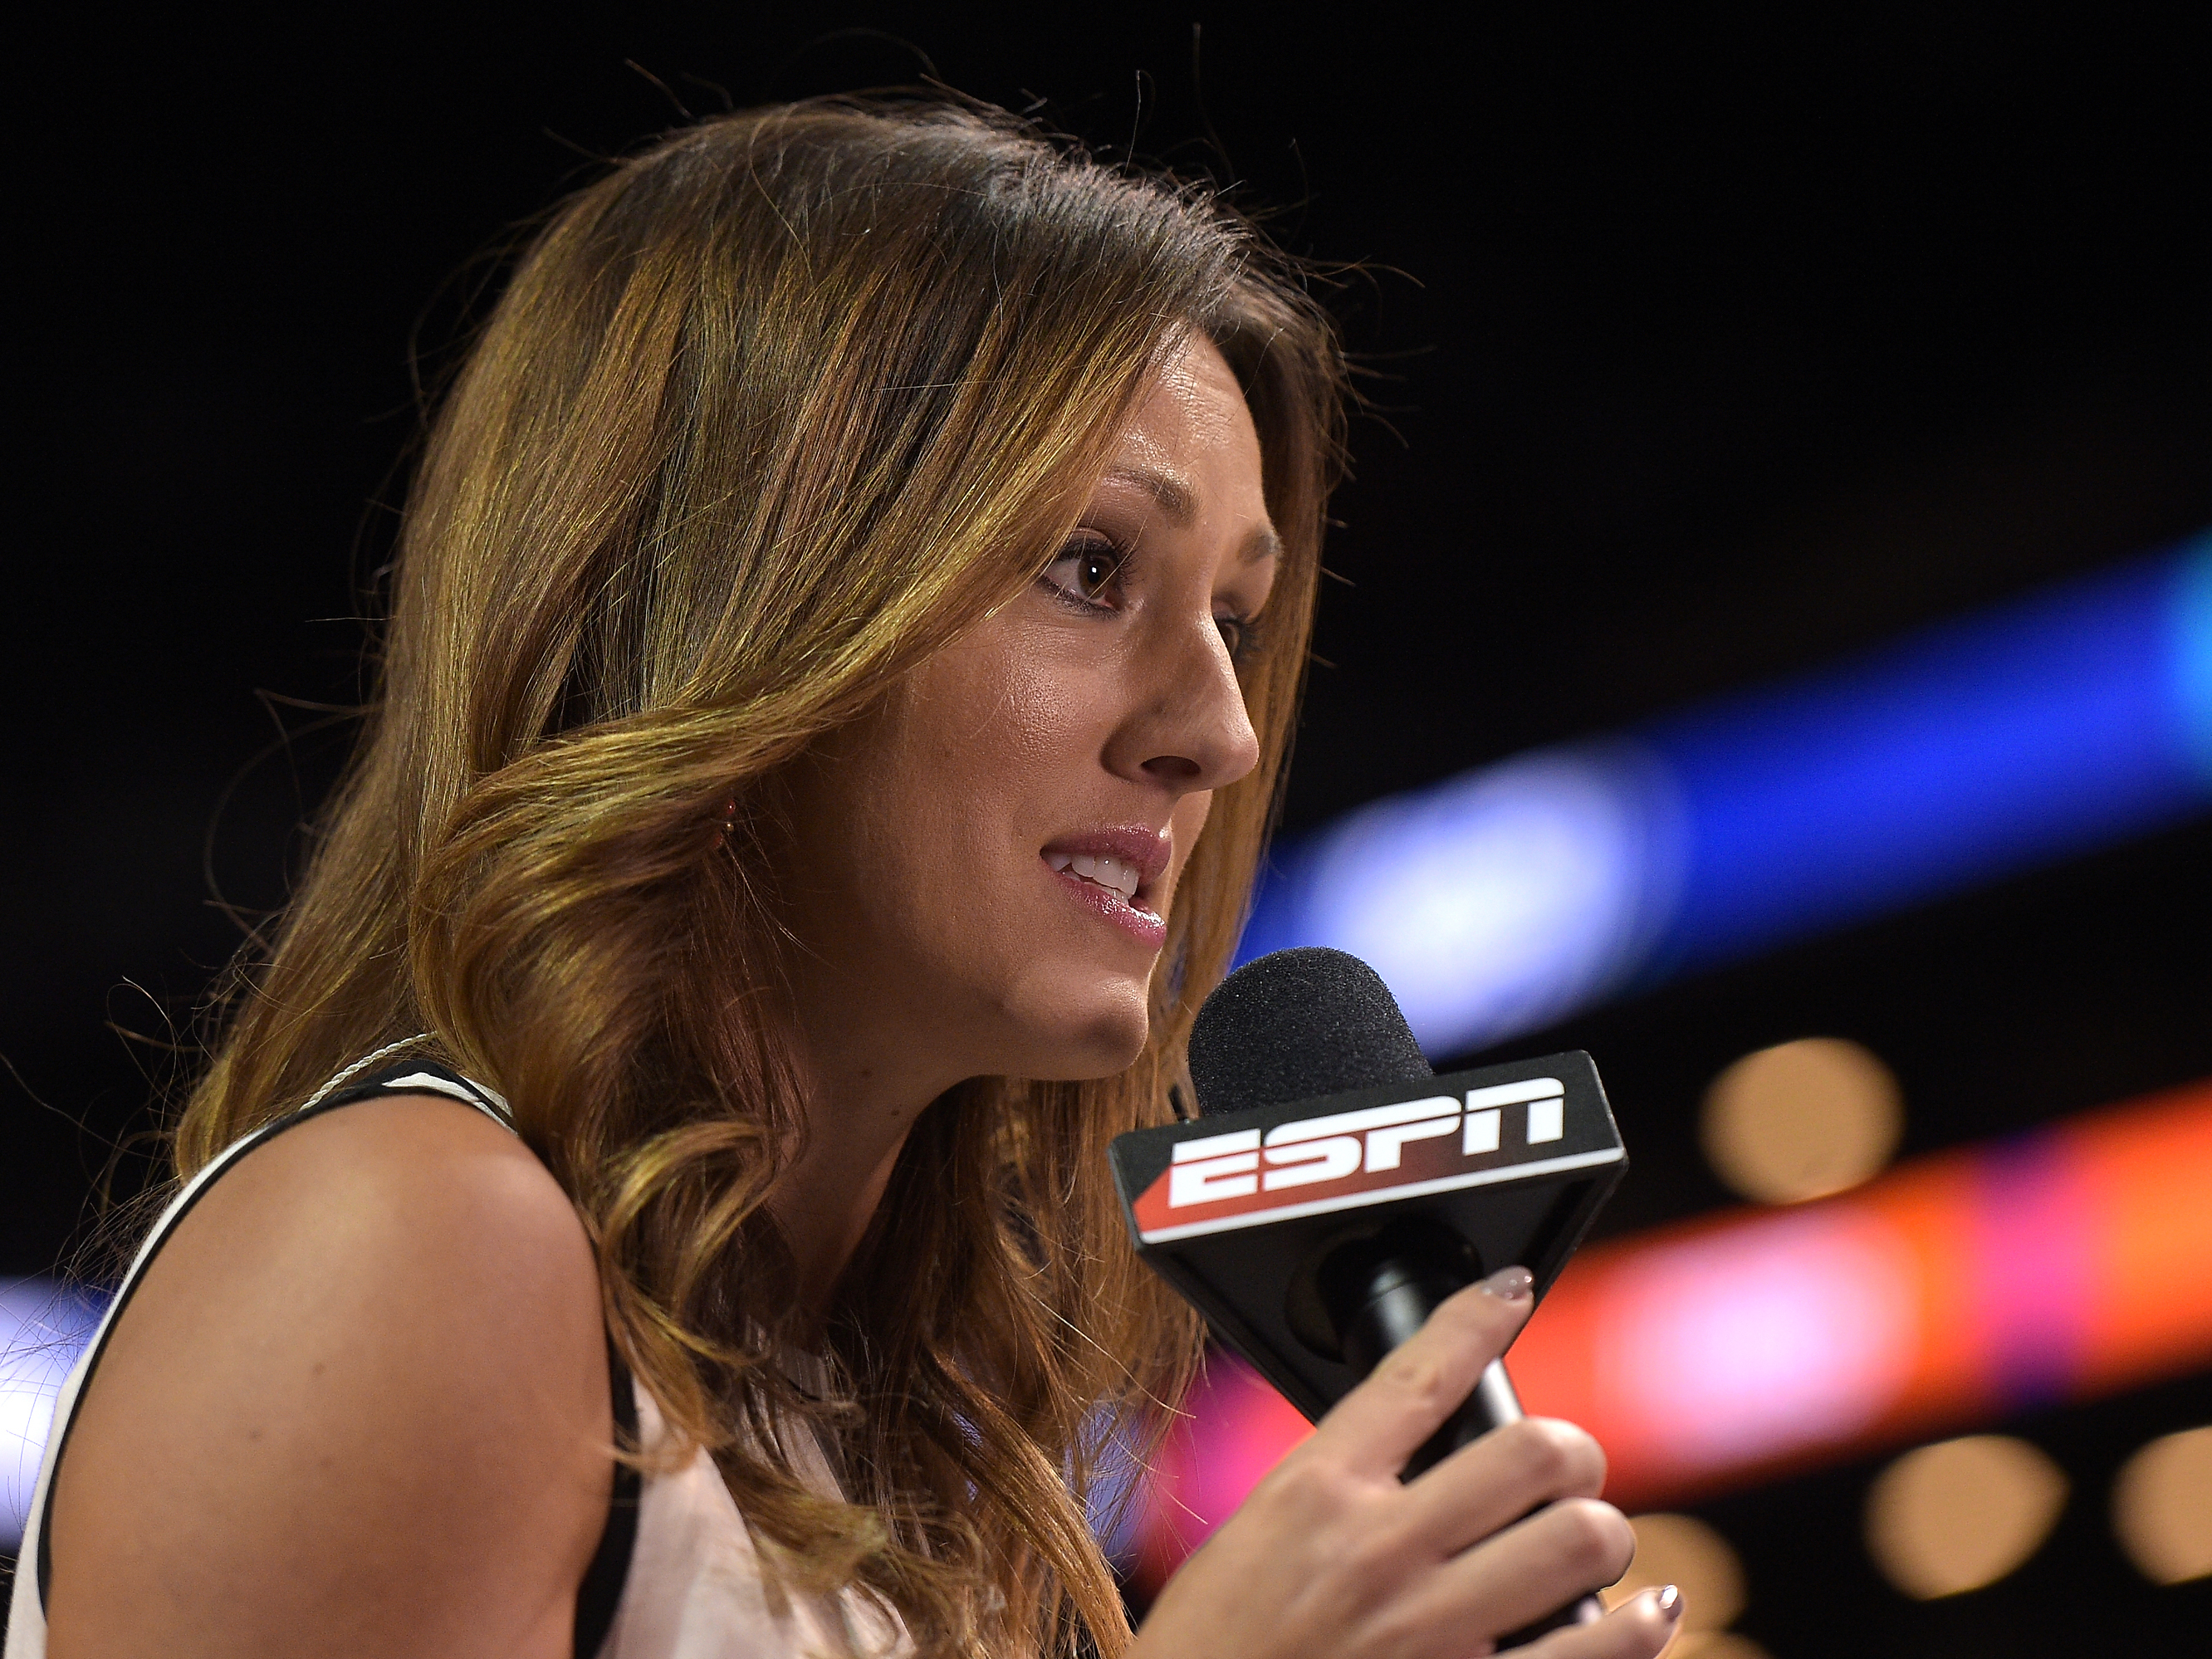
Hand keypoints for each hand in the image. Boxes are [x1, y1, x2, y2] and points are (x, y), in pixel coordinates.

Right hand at [1129, 1268, 1682, 1658]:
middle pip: (1531, 1453)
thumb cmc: (1210, 1651)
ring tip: (1591, 1541)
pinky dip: (1640, 1626)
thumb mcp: (1246, 1545)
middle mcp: (1377, 1553)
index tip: (1511, 1292)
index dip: (1477, 1319)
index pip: (1416, 1376)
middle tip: (1565, 1469)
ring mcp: (1427, 1633)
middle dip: (1570, 1452)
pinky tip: (1647, 1611)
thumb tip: (1404, 1456)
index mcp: (1312, 1495)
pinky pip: (1591, 1651)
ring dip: (1602, 1535)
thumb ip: (1326, 1497)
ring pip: (1579, 1541)